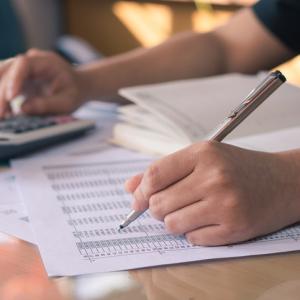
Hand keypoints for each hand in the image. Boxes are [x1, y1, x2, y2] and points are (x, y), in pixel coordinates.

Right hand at [0, 49, 83, 116]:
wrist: (79, 87)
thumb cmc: (75, 93)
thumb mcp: (67, 102)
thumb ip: (47, 104)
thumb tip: (23, 108)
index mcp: (46, 61)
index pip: (24, 64)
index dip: (14, 79)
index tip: (10, 97)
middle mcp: (31, 61)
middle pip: (8, 69)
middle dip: (2, 91)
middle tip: (0, 113)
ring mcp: (23, 70)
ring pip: (2, 76)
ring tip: (1, 115)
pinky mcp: (18, 80)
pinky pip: (4, 86)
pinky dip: (2, 98)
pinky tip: (4, 113)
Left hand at [126, 142, 299, 245]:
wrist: (282, 182)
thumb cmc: (237, 168)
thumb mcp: (201, 158)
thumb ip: (163, 170)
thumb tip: (129, 187)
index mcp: (203, 153)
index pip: (155, 175)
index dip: (141, 190)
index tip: (139, 198)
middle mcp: (214, 177)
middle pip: (158, 203)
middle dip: (156, 207)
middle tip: (168, 204)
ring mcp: (225, 204)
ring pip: (171, 224)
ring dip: (173, 221)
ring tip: (189, 212)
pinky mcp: (234, 228)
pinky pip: (192, 239)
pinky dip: (193, 233)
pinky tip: (207, 220)